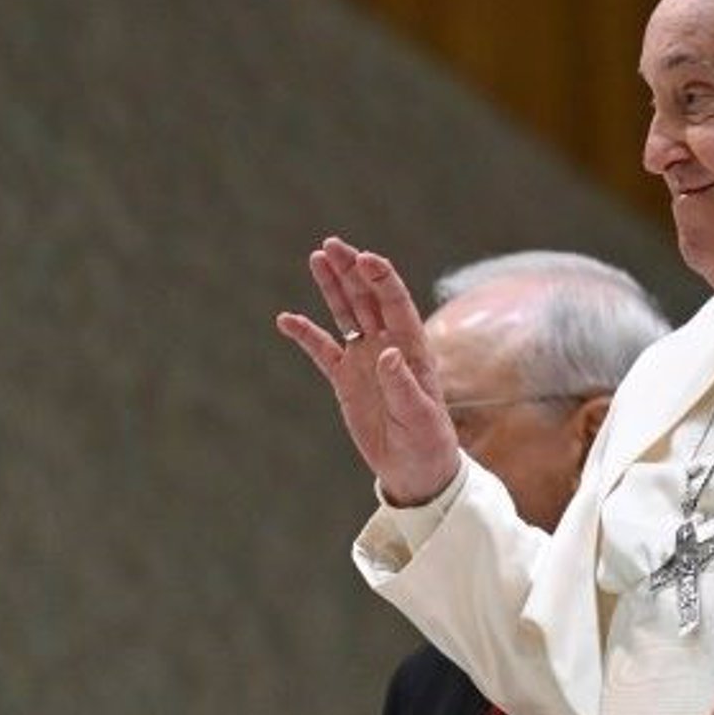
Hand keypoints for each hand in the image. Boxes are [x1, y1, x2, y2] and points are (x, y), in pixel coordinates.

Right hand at [275, 236, 460, 504]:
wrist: (415, 470)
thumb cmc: (427, 442)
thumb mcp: (419, 416)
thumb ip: (402, 384)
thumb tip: (388, 353)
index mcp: (412, 349)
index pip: (396, 303)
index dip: (381, 278)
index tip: (364, 257)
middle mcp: (388, 346)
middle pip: (367, 298)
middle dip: (351, 270)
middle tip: (332, 244)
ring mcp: (365, 360)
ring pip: (346, 314)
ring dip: (332, 287)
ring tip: (317, 257)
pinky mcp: (346, 379)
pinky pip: (322, 350)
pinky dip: (305, 334)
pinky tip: (286, 319)